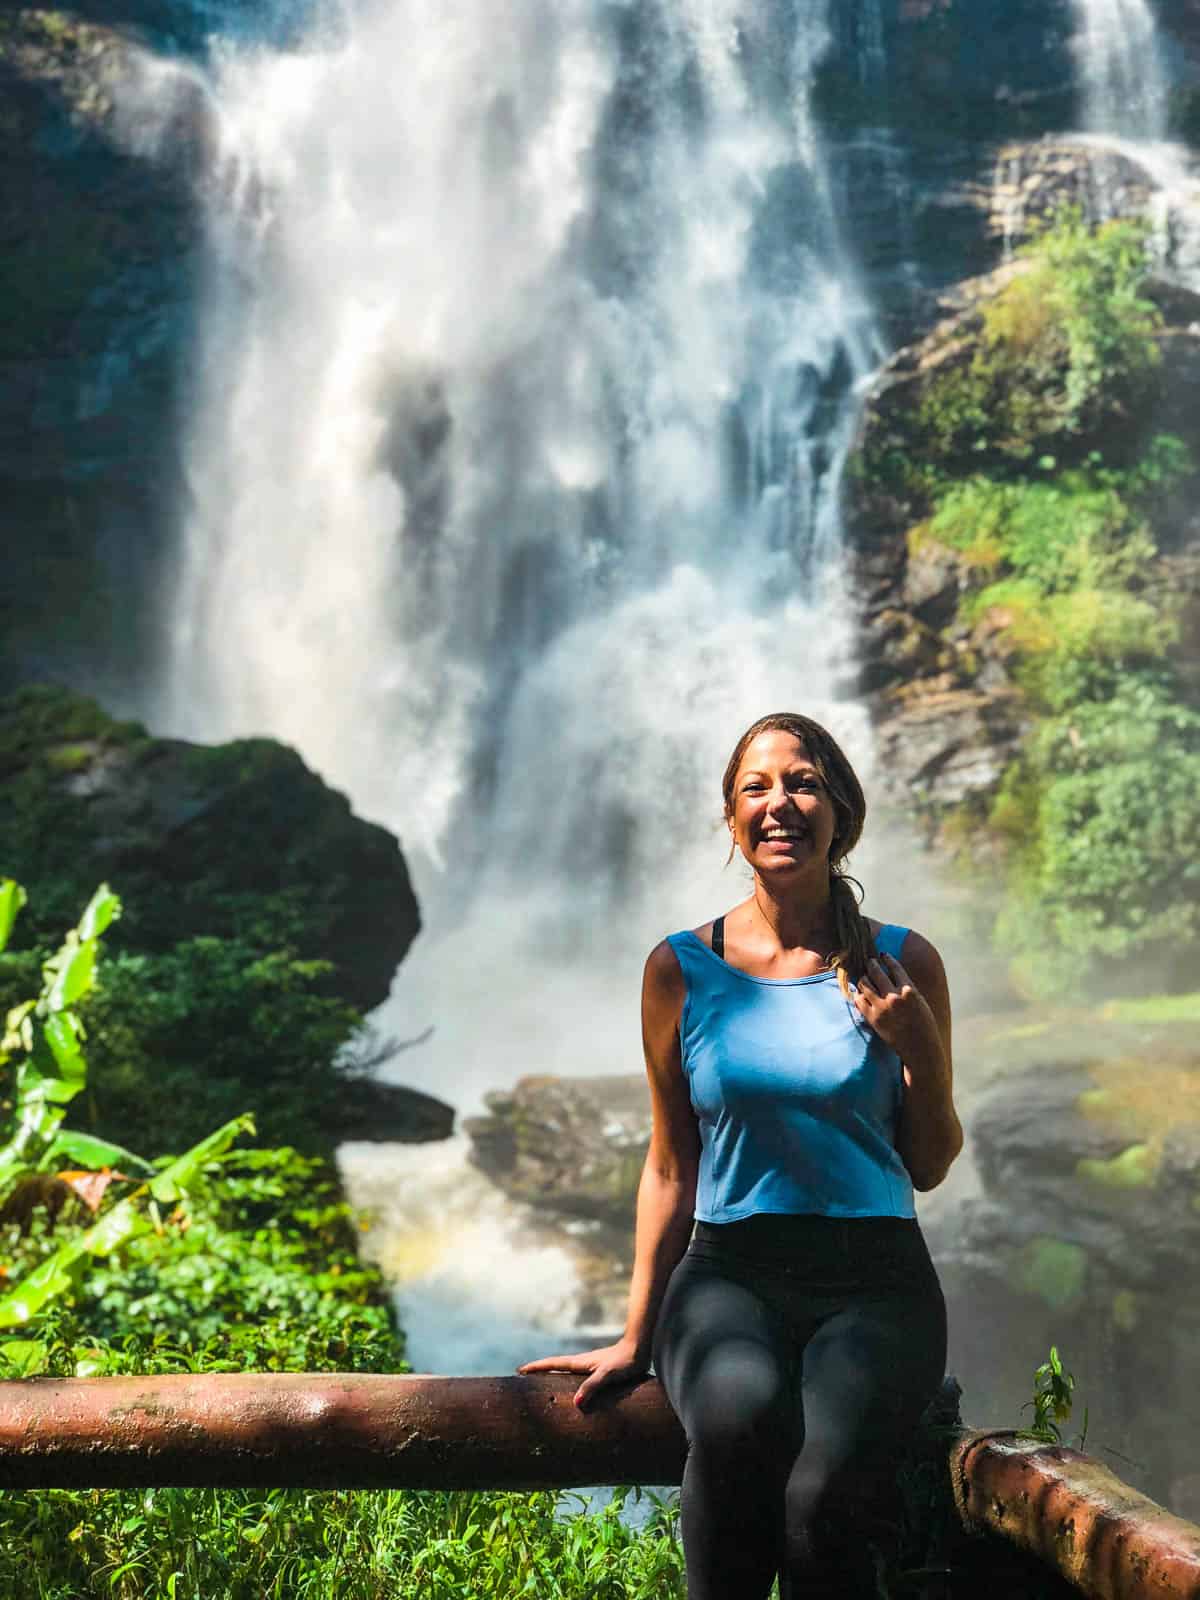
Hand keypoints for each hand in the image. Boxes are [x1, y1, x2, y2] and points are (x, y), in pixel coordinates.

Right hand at [517, 1339, 648, 1409]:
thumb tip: (576, 1403)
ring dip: (552, 1374)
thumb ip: (592, 1386)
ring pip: (566, 1370)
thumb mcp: (607, 1375)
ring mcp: (590, 1365)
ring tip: (542, 1382)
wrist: (640, 1348)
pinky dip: (567, 1378)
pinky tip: (573, 1387)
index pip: (552, 1364)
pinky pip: (577, 1375)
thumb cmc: (624, 1361)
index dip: (536, 1367)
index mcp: (580, 1362)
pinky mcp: (599, 1370)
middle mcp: (582, 1362)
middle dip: (540, 1370)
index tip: (520, 1370)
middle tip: (525, 1376)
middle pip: (555, 1366)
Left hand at [853, 953, 943, 1064]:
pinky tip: (860, 993)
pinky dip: (859, 995)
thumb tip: (893, 974)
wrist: (920, 1048)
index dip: (887, 959)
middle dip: (871, 964)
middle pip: (876, 972)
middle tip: (869, 961)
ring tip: (864, 976)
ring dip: (864, 978)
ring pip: (864, 984)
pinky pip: (859, 1000)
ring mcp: (882, 1008)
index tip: (883, 955)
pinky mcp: (873, 1019)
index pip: (895, 967)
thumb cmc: (924, 1025)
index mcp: (909, 991)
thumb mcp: (919, 1001)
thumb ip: (906, 988)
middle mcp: (894, 997)